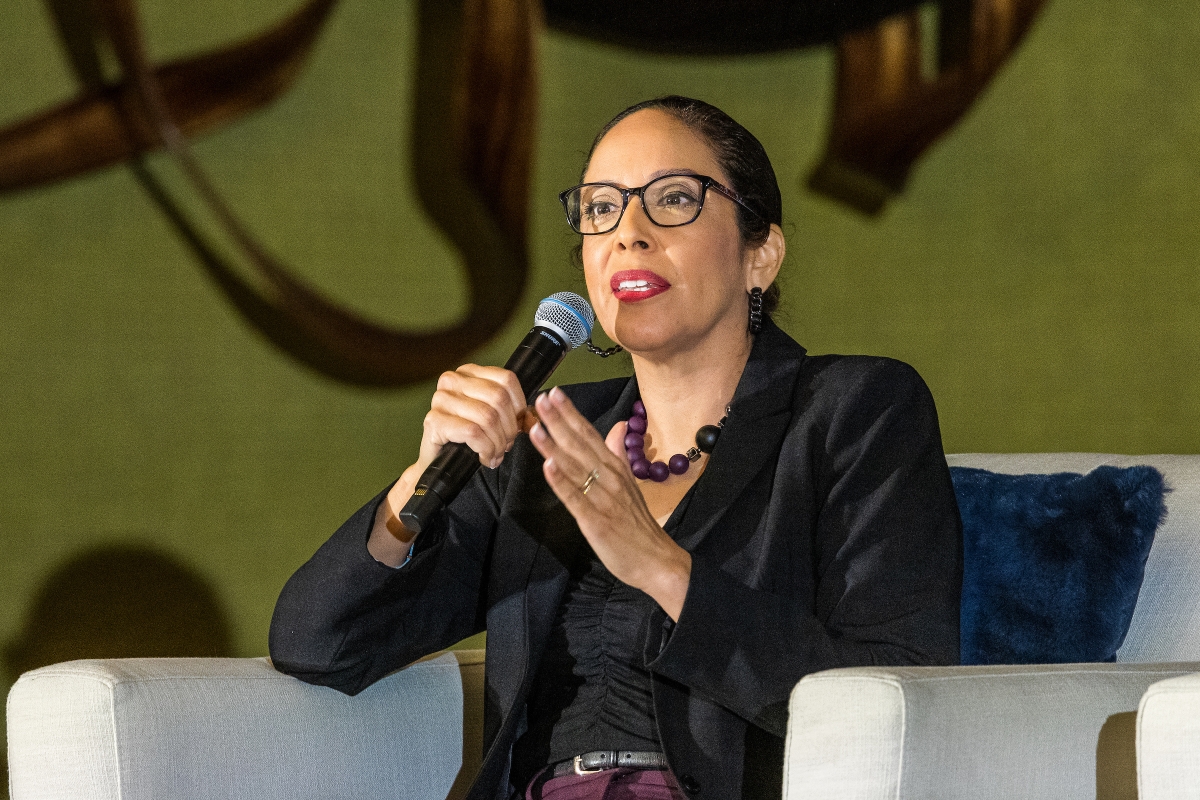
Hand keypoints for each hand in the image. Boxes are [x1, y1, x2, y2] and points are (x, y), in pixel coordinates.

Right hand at [370, 365, 529, 563]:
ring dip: (497, 442)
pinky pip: (472, 432)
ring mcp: (440, 399)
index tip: (518, 427)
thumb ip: (516, 413)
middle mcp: (452, 380)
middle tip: (505, 446)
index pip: (507, 380)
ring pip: (487, 416)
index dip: (519, 407)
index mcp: (470, 372)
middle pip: (498, 398)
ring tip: (494, 454)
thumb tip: (535, 417)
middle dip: (508, 428)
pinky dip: (484, 449)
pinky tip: (483, 457)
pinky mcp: (433, 421)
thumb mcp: (497, 420)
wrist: (441, 465)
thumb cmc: (470, 440)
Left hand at [529, 387, 691, 620]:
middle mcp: (609, 478)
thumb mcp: (630, 482)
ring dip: (554, 447)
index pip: (590, 434)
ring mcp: (602, 499)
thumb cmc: (638, 523)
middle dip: (559, 421)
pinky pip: (576, 498)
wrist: (657, 559)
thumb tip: (617, 427)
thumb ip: (618, 453)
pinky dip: (562, 481)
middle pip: (580, 445)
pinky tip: (548, 466)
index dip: (571, 414)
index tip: (555, 393)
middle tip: (540, 399)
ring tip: (536, 427)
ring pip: (575, 468)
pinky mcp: (596, 521)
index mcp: (615, 468)